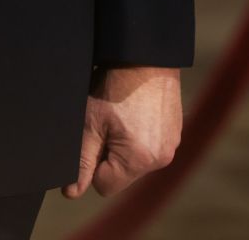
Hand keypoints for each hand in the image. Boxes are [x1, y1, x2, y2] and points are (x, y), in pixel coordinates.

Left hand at [62, 66, 180, 200]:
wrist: (145, 56)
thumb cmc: (115, 87)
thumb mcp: (91, 124)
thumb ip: (82, 162)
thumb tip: (72, 193)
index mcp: (139, 161)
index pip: (104, 186)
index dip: (93, 164)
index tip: (95, 137)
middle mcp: (161, 159)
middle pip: (122, 175)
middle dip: (111, 155)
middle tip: (109, 123)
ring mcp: (171, 145)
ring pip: (136, 162)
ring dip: (126, 147)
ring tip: (124, 116)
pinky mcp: (176, 133)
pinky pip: (151, 147)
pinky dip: (141, 137)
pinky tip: (136, 112)